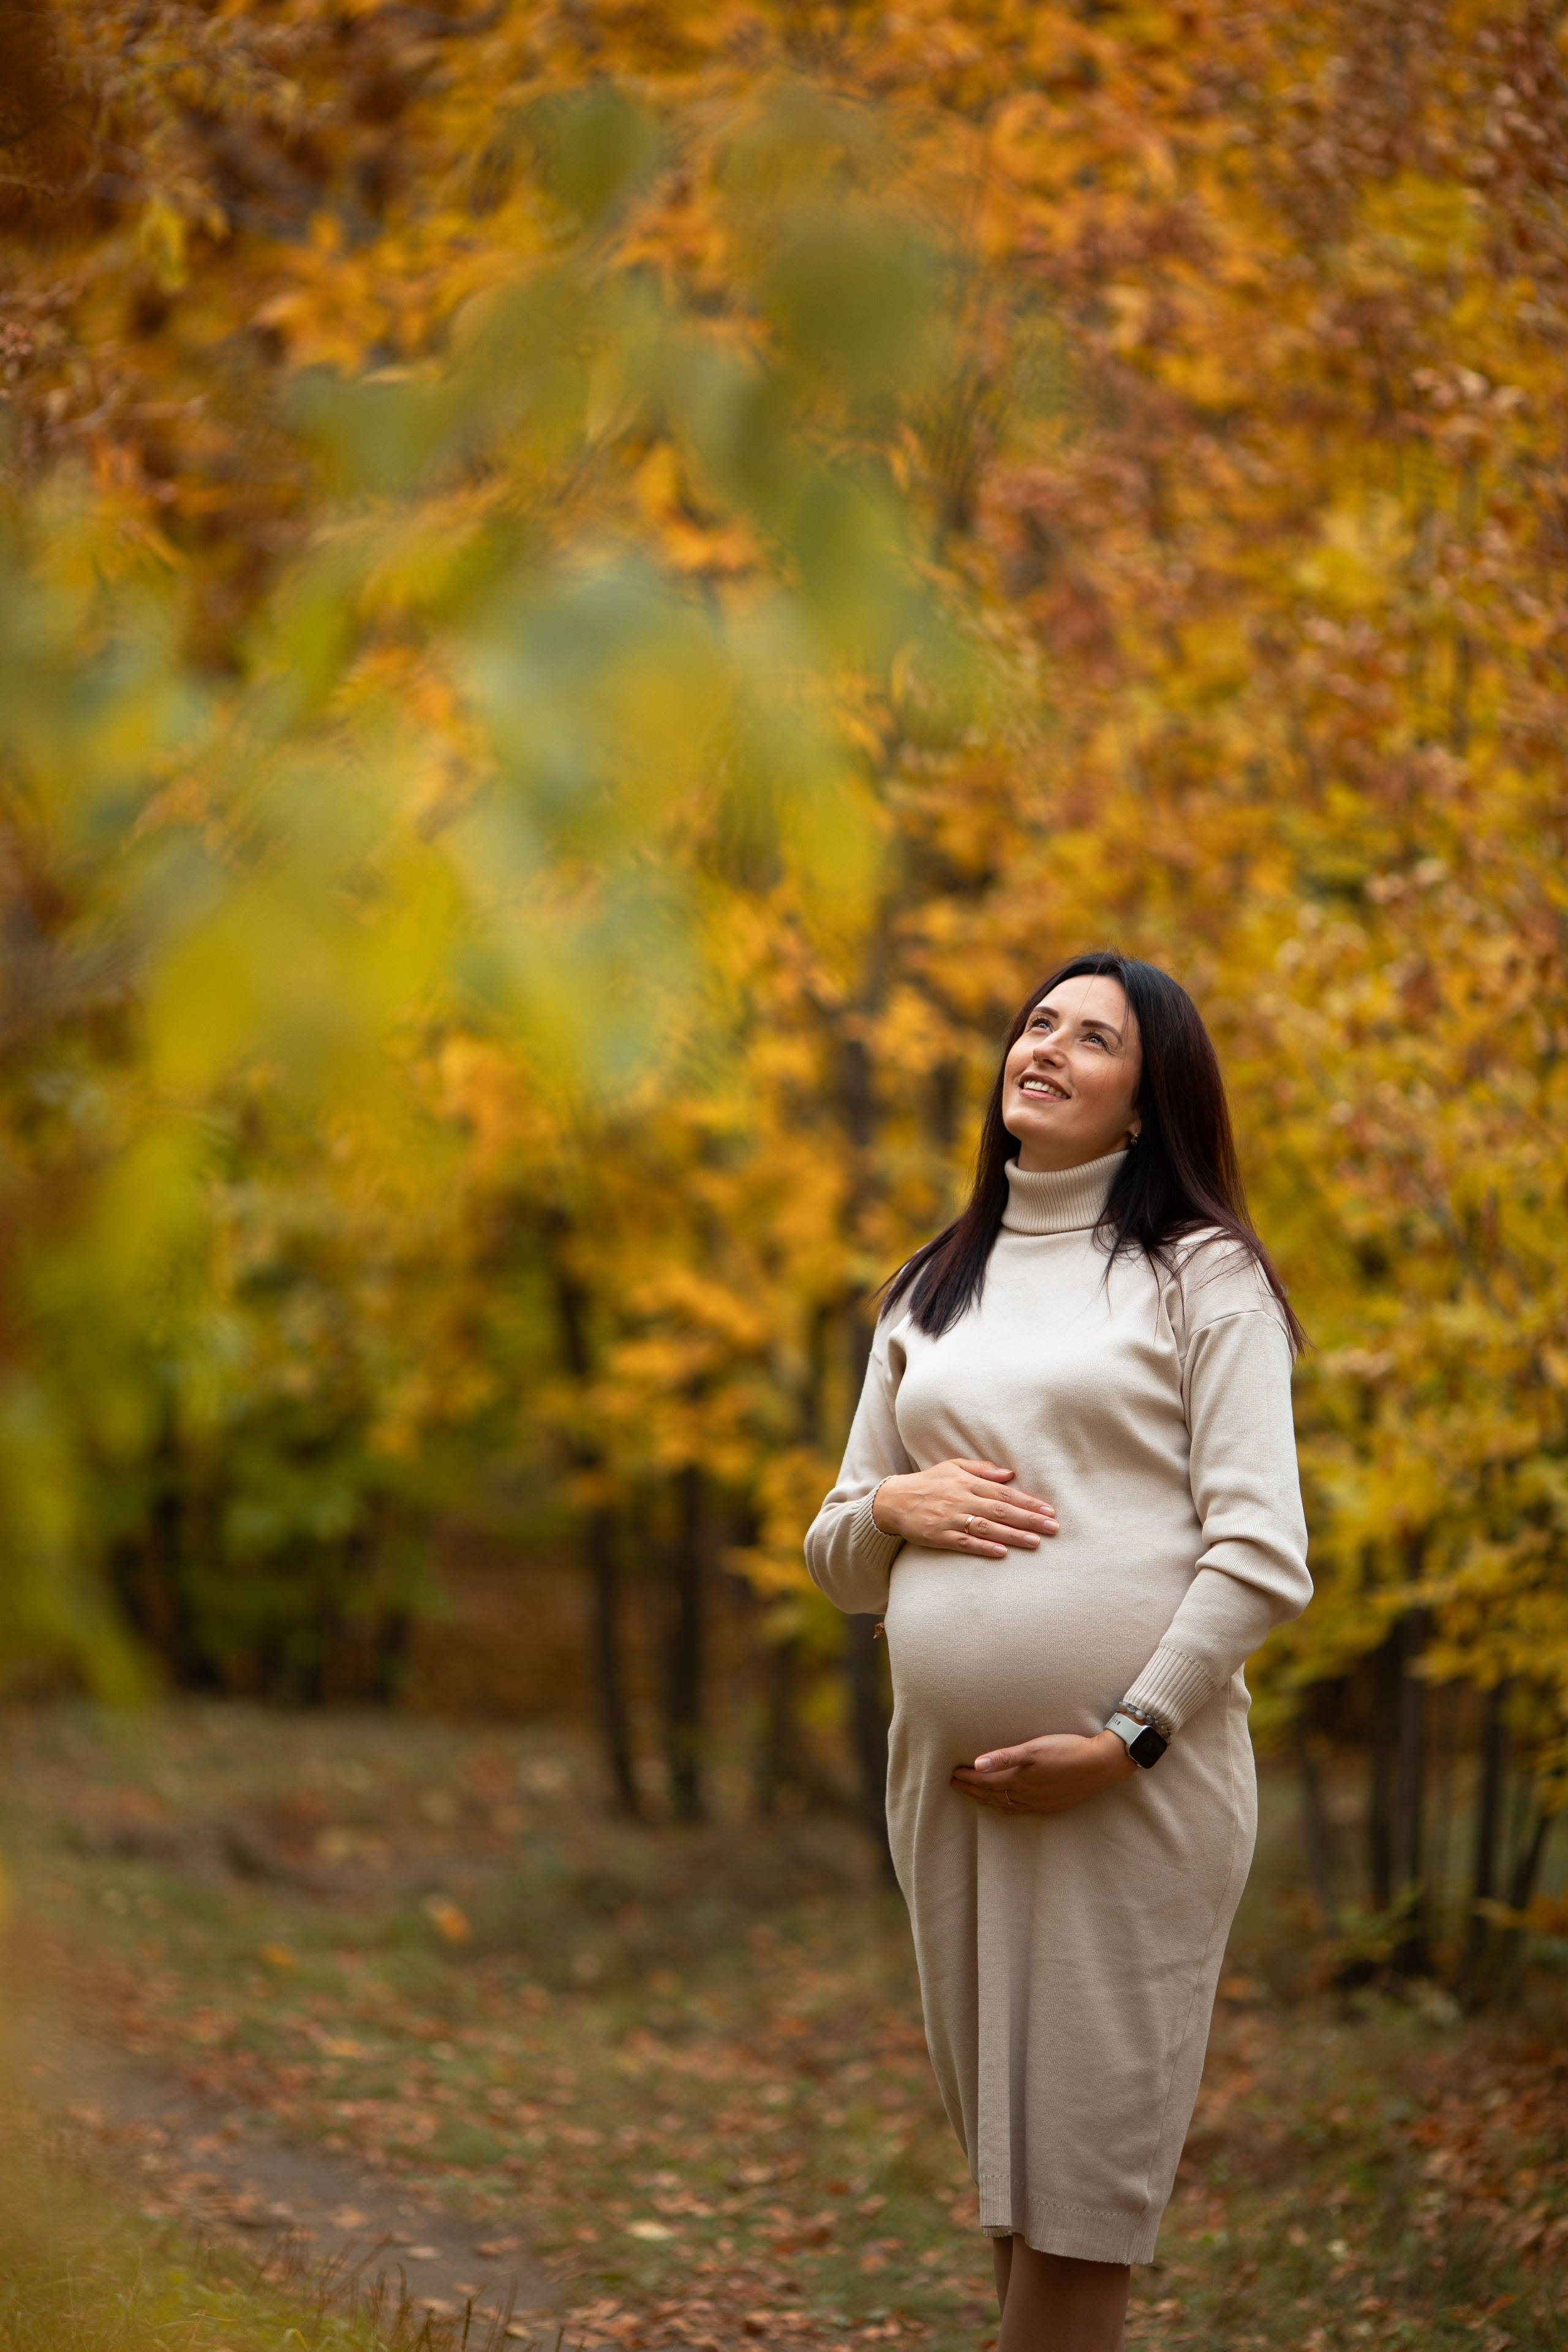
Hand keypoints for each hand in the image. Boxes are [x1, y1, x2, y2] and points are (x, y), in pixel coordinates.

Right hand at [871, 1458, 1055, 1556]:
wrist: (894, 1500)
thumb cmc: (929, 1482)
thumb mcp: (953, 1467)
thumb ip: (982, 1469)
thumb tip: (1010, 1474)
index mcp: (968, 1483)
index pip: (1004, 1493)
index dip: (1027, 1502)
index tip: (1049, 1510)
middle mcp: (962, 1500)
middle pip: (1000, 1510)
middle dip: (1028, 1519)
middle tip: (1052, 1527)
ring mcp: (950, 1519)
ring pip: (986, 1528)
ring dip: (1012, 1535)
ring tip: (1035, 1542)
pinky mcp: (939, 1536)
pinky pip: (964, 1543)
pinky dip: (983, 1548)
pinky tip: (1001, 1553)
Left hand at [950, 1730, 1137, 1814]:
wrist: (1101, 1764)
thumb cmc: (1067, 1750)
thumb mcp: (1035, 1748)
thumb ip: (1005, 1757)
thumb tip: (978, 1764)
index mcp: (1020, 1780)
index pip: (986, 1782)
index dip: (968, 1779)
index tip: (953, 1774)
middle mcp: (1027, 1795)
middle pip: (992, 1795)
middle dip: (972, 1790)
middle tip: (954, 1785)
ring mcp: (1039, 1802)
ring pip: (1005, 1804)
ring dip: (986, 1800)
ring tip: (973, 1795)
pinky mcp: (1051, 1804)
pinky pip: (1020, 1810)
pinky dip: (1006, 1807)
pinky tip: (1005, 1805)